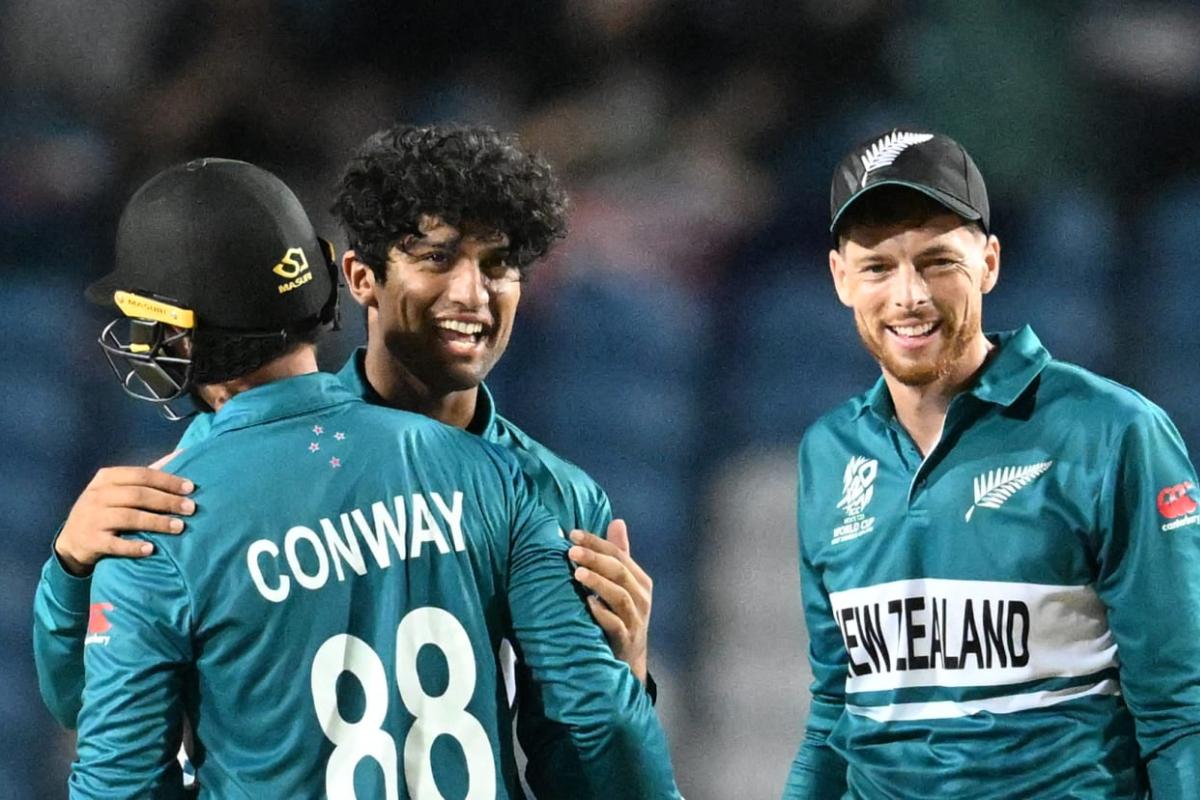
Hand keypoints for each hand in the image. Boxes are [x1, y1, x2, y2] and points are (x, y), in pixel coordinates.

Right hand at [55, 455, 194, 576]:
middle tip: (191, 508)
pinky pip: (114, 544)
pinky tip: (151, 549)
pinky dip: (133, 546)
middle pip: (138, 495)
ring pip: (129, 517)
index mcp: (107, 478)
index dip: (167, 480)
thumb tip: (182, 454)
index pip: (141, 475)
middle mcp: (98, 495)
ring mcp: (92, 518)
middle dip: (167, 501)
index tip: (191, 488)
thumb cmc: (105, 508)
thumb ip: (146, 475)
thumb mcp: (117, 488)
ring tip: (180, 527)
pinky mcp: (91, 541)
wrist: (72, 540)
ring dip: (157, 522)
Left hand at [568, 519, 651, 682]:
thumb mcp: (623, 585)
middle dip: (595, 558)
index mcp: (639, 581)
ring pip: (620, 596)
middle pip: (620, 572)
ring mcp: (635, 620)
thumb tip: (617, 521)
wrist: (628, 660)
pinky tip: (588, 604)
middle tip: (571, 550)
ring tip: (577, 573)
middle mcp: (641, 598)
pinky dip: (602, 613)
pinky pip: (616, 625)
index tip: (572, 534)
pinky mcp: (625, 640)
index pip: (619, 555)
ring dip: (598, 583)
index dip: (597, 543)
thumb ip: (620, 555)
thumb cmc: (621, 615)